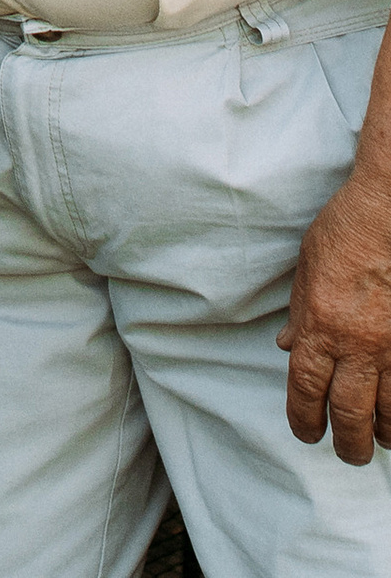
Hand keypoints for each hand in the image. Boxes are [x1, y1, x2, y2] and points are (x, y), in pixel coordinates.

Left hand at [282, 162, 390, 461]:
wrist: (387, 215)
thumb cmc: (343, 234)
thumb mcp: (306, 270)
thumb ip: (300, 315)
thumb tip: (289, 348)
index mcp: (320, 326)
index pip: (306, 388)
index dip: (303, 418)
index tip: (305, 432)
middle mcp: (358, 344)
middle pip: (351, 412)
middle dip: (348, 442)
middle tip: (347, 454)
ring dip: (385, 432)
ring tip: (380, 441)